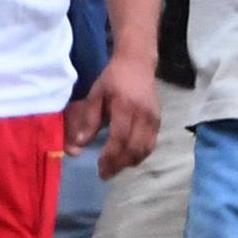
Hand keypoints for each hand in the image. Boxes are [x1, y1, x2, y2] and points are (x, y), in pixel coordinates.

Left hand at [71, 56, 159, 177]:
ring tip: (114, 168)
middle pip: (134, 148)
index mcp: (125, 106)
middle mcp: (142, 114)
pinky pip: (151, 145)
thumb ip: (89, 121)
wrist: (137, 63)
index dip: (110, 157)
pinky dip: (139, 155)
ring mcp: (153, 119)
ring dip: (129, 163)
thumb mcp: (96, 95)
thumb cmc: (113, 79)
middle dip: (119, 164)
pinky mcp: (158, 121)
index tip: (100, 168)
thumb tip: (79, 145)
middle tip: (105, 174)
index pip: (120, 138)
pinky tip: (127, 158)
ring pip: (144, 150)